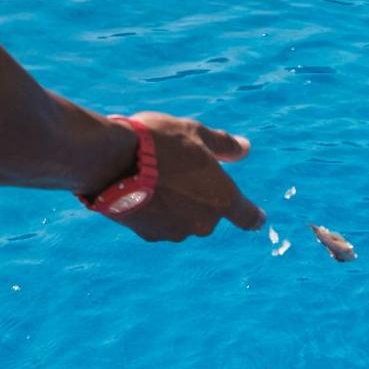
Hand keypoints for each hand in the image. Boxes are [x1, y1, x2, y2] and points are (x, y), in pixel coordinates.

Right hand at [111, 112, 265, 241]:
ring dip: (174, 203)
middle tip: (178, 168)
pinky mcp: (148, 235)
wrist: (110, 161)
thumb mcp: (195, 133)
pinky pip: (158, 222)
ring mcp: (173, 232)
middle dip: (198, 196)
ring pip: (181, 218)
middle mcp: (201, 223)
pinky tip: (136, 187)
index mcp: (221, 199)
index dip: (252, 216)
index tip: (258, 219)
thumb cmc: (159, 142)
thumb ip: (224, 145)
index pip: (247, 216)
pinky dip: (153, 209)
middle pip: (208, 213)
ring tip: (152, 174)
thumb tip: (244, 149)